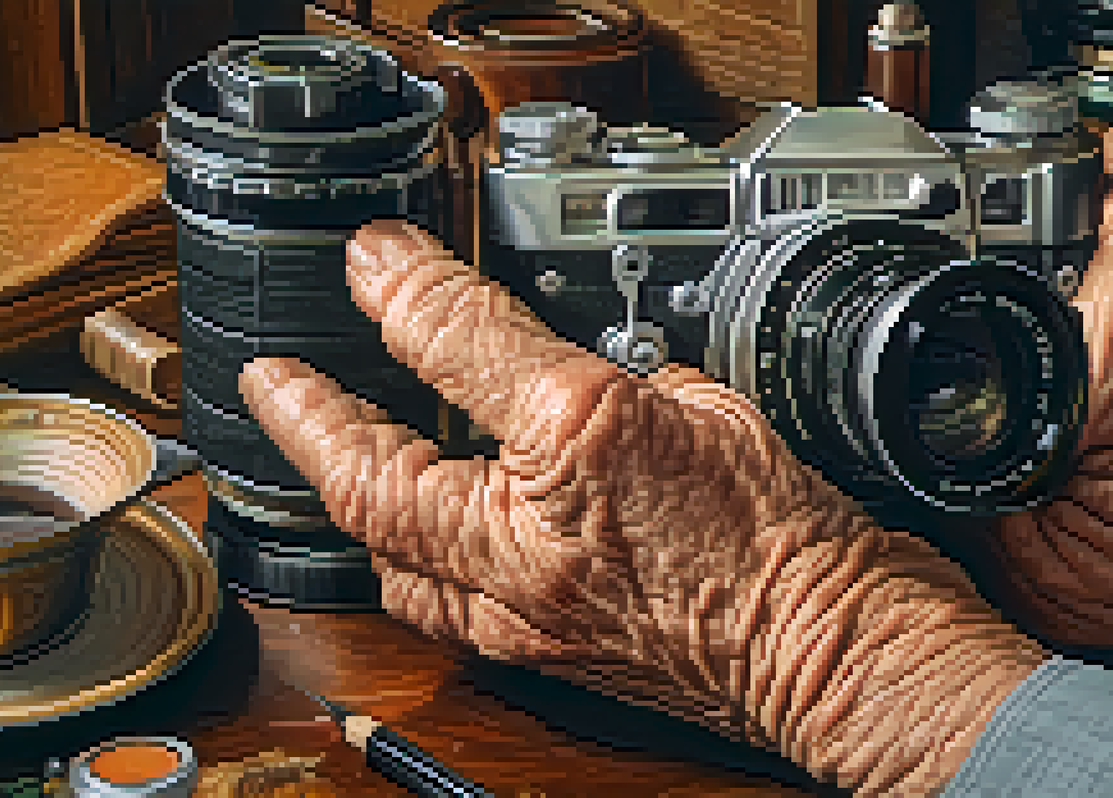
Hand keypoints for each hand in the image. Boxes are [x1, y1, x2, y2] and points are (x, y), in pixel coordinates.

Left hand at [238, 225, 1045, 793]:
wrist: (837, 657)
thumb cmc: (801, 546)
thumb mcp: (721, 411)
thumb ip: (638, 383)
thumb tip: (587, 376)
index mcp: (586, 442)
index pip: (461, 342)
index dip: (404, 286)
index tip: (373, 258)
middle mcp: (534, 534)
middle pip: (376, 474)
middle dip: (312, 419)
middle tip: (275, 380)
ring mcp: (525, 611)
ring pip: (388, 559)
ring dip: (350, 499)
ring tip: (326, 453)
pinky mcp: (538, 657)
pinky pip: (435, 611)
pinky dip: (407, 566)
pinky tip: (408, 543)